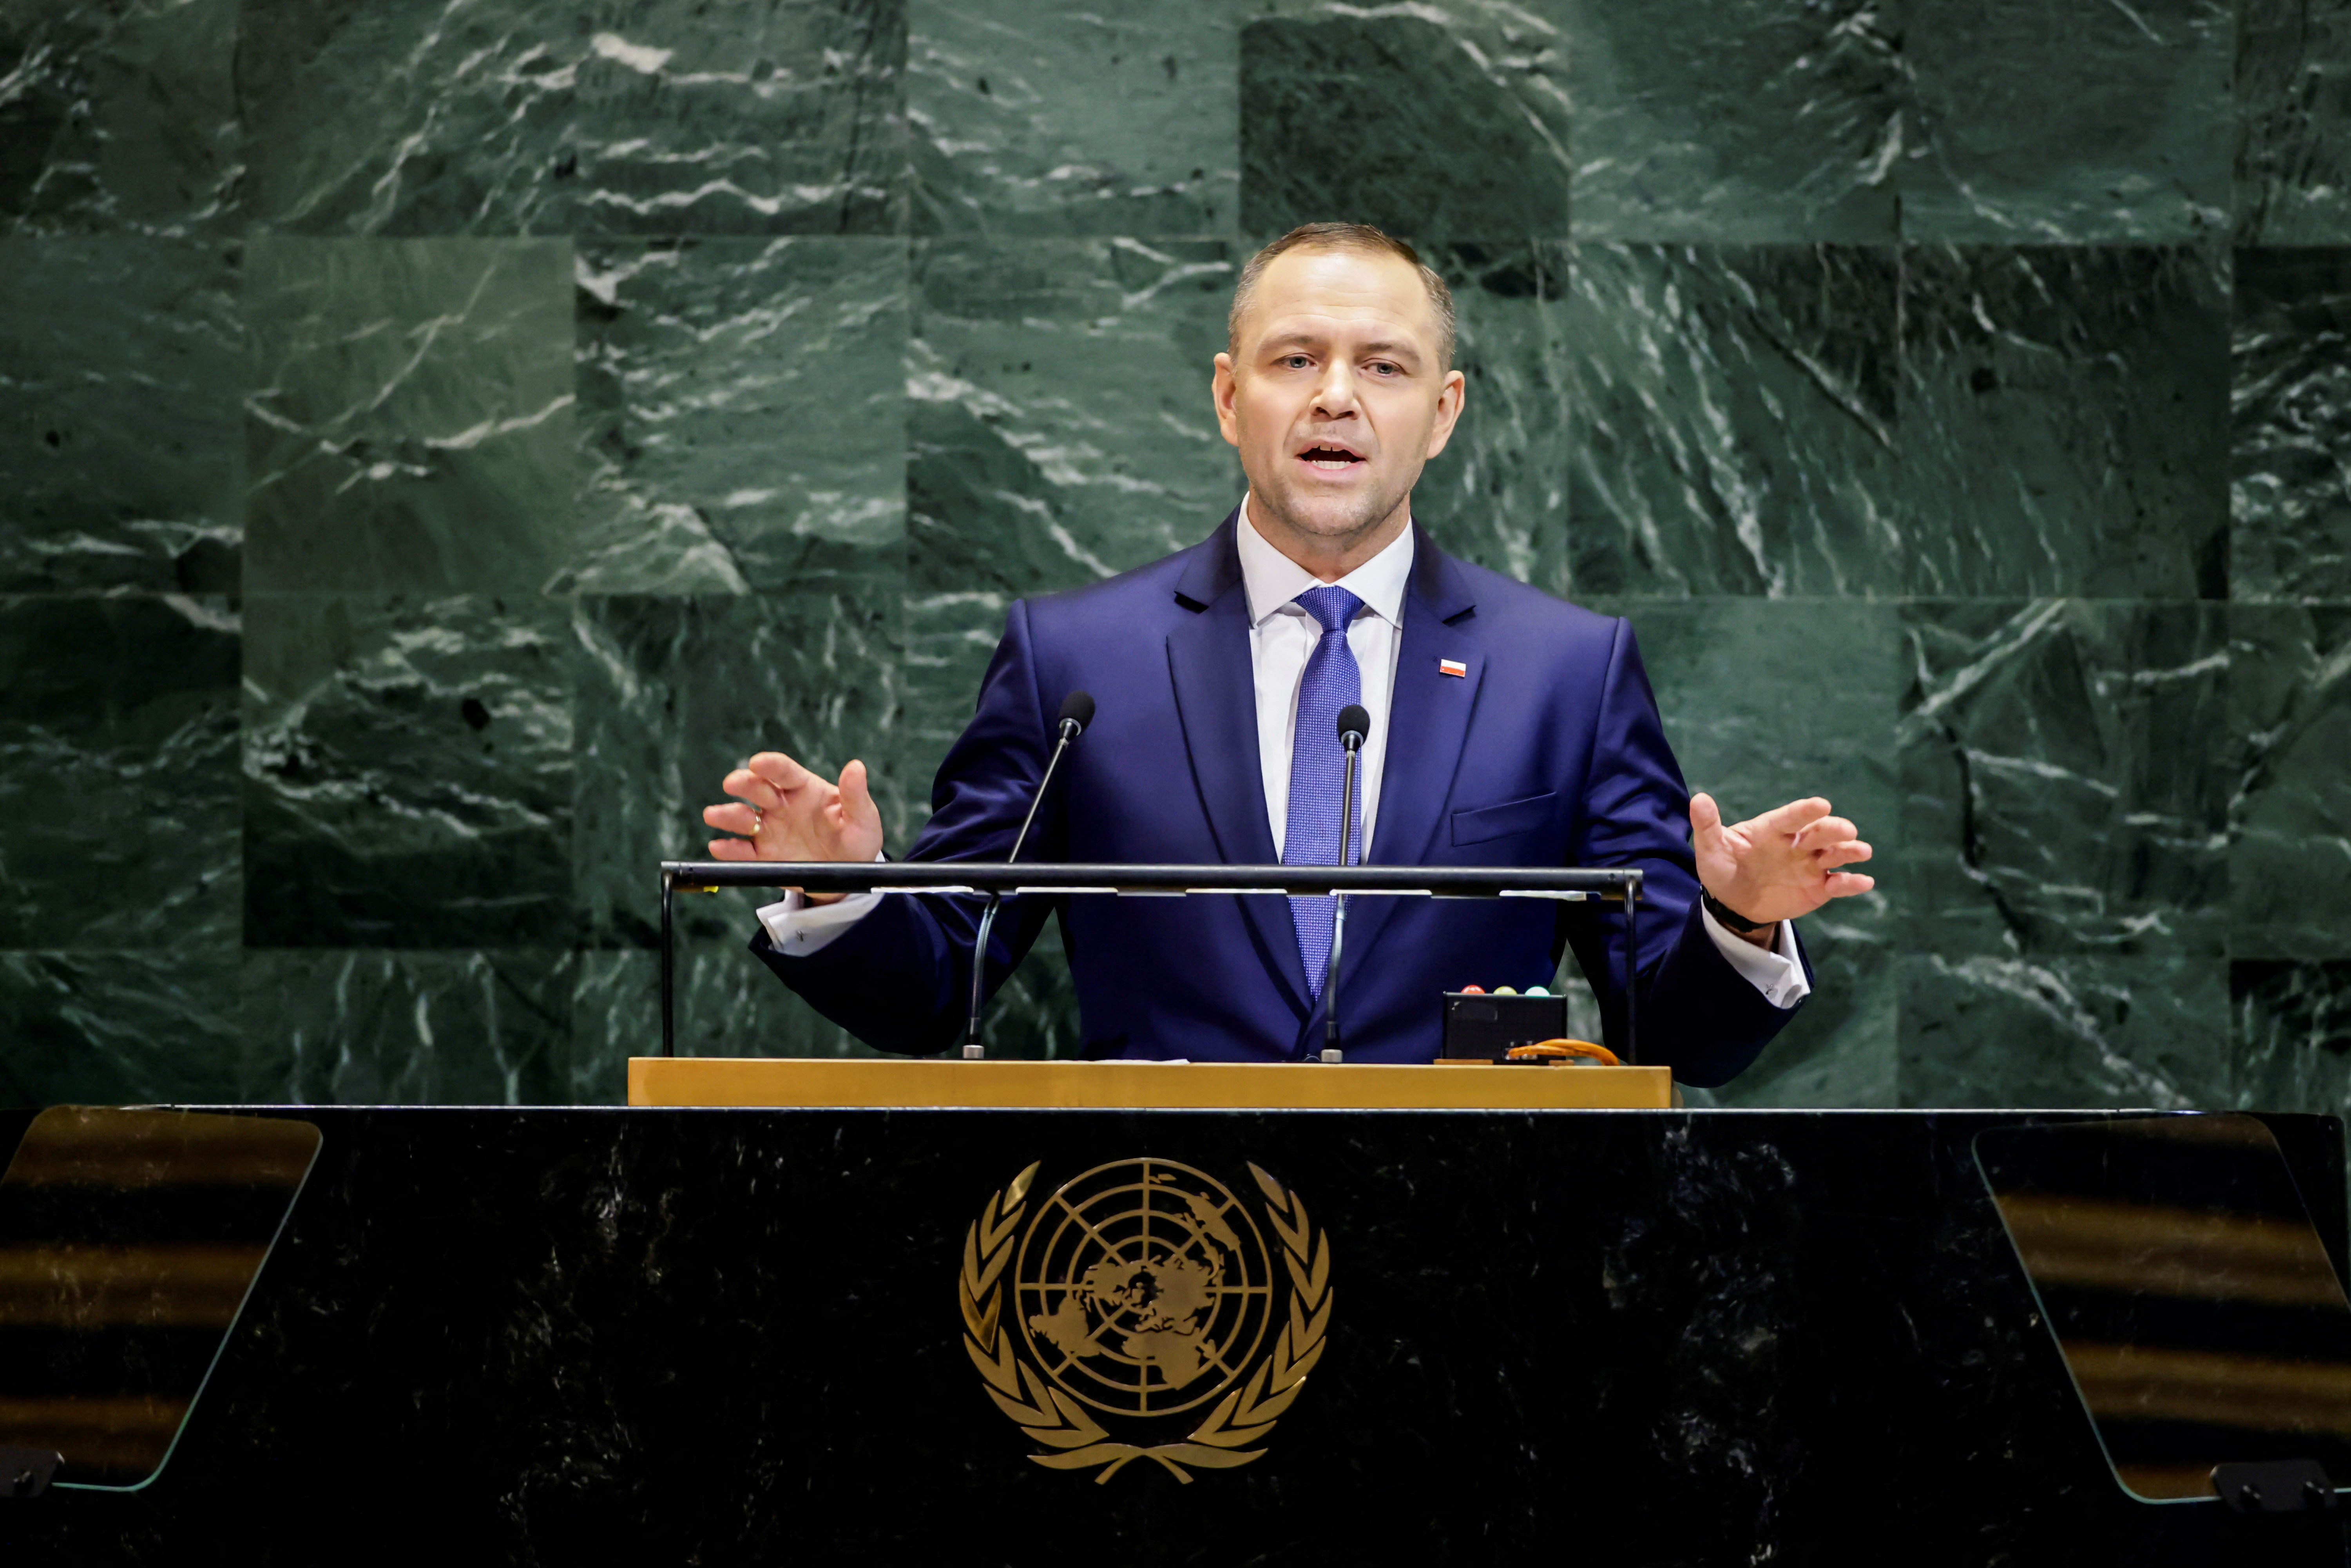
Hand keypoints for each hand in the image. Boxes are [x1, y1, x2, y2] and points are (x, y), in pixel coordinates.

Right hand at [701, 752, 883, 903]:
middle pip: (758, 789)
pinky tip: (718, 846)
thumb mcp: (863, 818)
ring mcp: (770, 829)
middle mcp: (782, 805)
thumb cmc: (857, 837)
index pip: (785, 772)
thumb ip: (855, 795)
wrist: (848, 871)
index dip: (771, 765)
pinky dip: (728, 849)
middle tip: (732, 783)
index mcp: (804, 789)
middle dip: (744, 784)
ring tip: (714, 816)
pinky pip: (743, 851)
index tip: (758, 762)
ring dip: (729, 815)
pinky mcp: (763, 855)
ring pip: (744, 818)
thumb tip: (856, 767)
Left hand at [1690, 794, 1874, 942]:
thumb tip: (1698, 799)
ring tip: (1861, 852)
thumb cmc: (1723, 867)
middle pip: (1819, 833)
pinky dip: (1851, 883)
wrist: (1733, 902)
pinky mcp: (1819, 887)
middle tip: (1846, 830)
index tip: (1821, 804)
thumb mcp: (1711, 849)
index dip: (1805, 811)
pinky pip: (1838, 884)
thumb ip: (1708, 826)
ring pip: (1834, 855)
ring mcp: (1810, 865)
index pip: (1791, 817)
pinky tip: (1864, 882)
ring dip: (1849, 851)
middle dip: (1833, 830)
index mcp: (1772, 829)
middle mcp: (1796, 843)